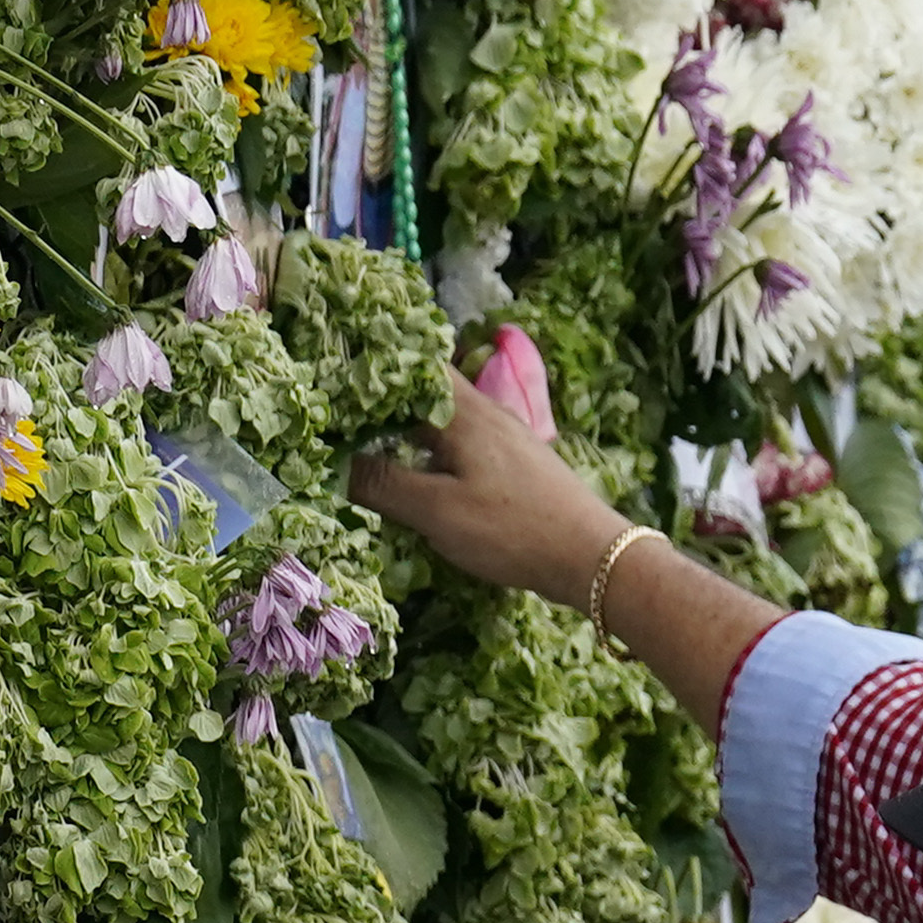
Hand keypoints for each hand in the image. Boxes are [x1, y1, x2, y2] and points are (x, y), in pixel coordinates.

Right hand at [349, 374, 636, 601]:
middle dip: (385, 398)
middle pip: (426, 388)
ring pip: (446, 416)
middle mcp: (485, 411)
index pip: (408, 365)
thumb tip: (329, 461)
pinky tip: (425, 474)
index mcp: (462, 410)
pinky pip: (464, 441)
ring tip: (371, 442)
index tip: (333, 380)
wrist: (592, 557)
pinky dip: (436, 448)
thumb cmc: (513, 529)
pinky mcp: (516, 463)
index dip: (370, 367)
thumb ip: (383, 484)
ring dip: (410, 424)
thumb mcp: (437, 512)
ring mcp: (504, 436)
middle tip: (342, 414)